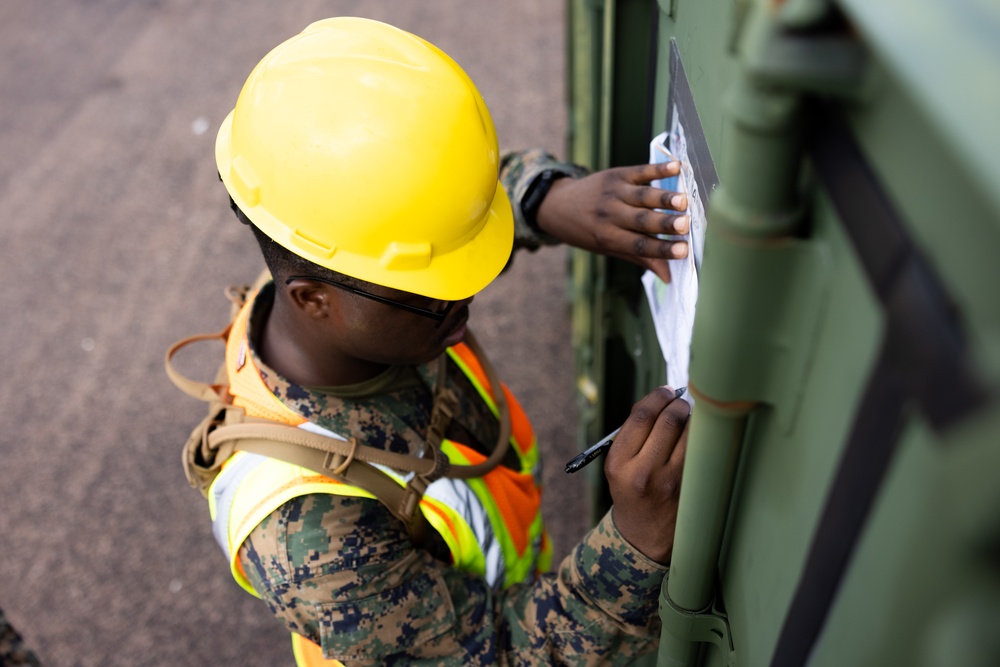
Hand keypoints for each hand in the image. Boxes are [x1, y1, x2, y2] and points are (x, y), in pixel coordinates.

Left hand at [535, 162, 689, 282]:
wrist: (559, 204)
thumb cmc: (588, 232)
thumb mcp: (609, 248)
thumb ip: (641, 259)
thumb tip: (669, 278)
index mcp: (608, 237)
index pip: (639, 245)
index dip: (662, 249)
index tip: (684, 251)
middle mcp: (609, 215)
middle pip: (641, 220)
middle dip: (664, 223)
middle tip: (686, 225)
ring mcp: (613, 193)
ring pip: (643, 196)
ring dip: (664, 197)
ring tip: (684, 201)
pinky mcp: (617, 175)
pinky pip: (640, 171)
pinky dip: (658, 168)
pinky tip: (677, 167)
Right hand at [604, 386, 689, 563]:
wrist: (644, 536)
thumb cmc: (632, 492)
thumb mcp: (619, 465)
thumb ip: (634, 434)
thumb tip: (661, 400)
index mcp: (618, 463)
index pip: (641, 416)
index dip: (657, 397)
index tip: (666, 391)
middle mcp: (643, 472)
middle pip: (668, 420)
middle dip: (678, 404)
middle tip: (681, 401)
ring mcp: (669, 482)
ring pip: (689, 433)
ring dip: (692, 419)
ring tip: (688, 418)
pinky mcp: (689, 488)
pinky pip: (699, 451)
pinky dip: (699, 438)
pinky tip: (696, 437)